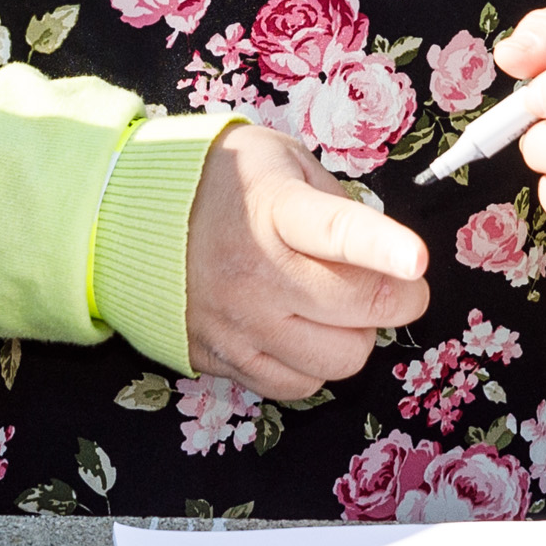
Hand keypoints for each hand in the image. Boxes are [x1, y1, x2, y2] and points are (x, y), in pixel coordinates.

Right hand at [184, 122, 429, 404]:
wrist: (128, 215)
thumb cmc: (220, 181)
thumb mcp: (284, 160)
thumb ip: (337, 201)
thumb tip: (384, 253)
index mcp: (274, 208)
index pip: (337, 231)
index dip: (383, 248)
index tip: (416, 261)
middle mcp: (255, 272)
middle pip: (359, 308)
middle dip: (401, 297)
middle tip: (398, 283)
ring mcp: (237, 323)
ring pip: (339, 359)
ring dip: (357, 335)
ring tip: (341, 309)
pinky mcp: (220, 358)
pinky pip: (297, 385)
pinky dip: (316, 365)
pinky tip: (307, 333)